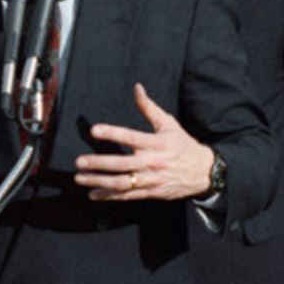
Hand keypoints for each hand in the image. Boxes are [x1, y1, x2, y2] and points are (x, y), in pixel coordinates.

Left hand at [74, 83, 214, 201]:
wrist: (203, 172)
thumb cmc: (182, 144)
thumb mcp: (168, 123)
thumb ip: (149, 107)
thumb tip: (137, 87)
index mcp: (155, 143)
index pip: (130, 137)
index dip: (112, 133)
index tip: (94, 130)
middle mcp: (152, 163)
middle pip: (121, 164)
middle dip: (99, 163)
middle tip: (79, 161)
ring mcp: (150, 180)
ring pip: (121, 183)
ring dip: (99, 182)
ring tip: (80, 178)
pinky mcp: (150, 193)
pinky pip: (127, 196)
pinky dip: (109, 196)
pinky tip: (93, 194)